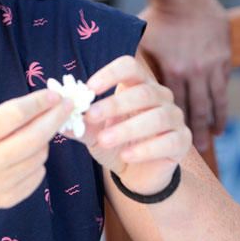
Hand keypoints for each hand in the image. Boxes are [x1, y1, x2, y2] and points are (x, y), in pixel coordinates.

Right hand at [0, 89, 72, 220]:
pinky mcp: (7, 200)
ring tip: (37, 134)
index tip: (55, 95)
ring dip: (45, 140)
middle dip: (55, 118)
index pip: (15, 114)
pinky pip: (37, 175)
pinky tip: (27, 156)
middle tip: (67, 106)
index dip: (39, 102)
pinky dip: (38, 161)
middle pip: (34, 137)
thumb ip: (7, 116)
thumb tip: (46, 103)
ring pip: (40, 156)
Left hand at [79, 55, 190, 194]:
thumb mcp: (93, 133)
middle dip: (114, 104)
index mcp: (138, 85)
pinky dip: (145, 149)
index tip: (88, 88)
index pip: (129, 67)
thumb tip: (57, 117)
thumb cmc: (115, 144)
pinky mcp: (182, 141)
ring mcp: (175, 118)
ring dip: (127, 128)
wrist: (137, 173)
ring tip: (104, 140)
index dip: (110, 74)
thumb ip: (79, 123)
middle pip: (142, 92)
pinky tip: (126, 156)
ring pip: (156, 117)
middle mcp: (160, 96)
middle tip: (90, 116)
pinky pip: (168, 141)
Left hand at [138, 0, 229, 151]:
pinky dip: (222, 99)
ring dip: (215, 120)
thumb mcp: (142, 43)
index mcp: (172, 70)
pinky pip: (224, 83)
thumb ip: (139, 68)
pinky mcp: (225, 55)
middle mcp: (195, 71)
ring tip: (215, 135)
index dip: (175, 125)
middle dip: (199, 131)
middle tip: (202, 149)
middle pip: (198, 109)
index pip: (174, 107)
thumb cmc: (156, 17)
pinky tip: (220, 109)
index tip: (175, 140)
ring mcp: (213, 64)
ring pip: (216, 100)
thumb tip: (119, 90)